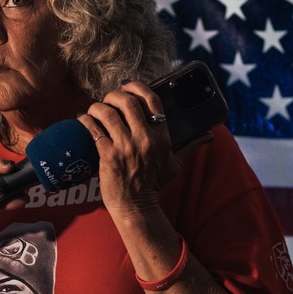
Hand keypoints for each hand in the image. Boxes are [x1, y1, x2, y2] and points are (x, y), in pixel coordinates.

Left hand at [77, 81, 204, 218]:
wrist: (136, 207)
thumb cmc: (154, 184)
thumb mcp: (175, 164)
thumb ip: (190, 146)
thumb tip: (209, 136)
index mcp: (162, 138)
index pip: (152, 101)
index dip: (137, 87)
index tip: (127, 86)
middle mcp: (145, 140)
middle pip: (127, 102)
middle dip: (114, 95)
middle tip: (108, 99)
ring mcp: (126, 147)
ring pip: (107, 113)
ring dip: (97, 106)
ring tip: (94, 109)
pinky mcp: (108, 156)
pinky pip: (93, 129)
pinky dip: (85, 120)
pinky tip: (83, 119)